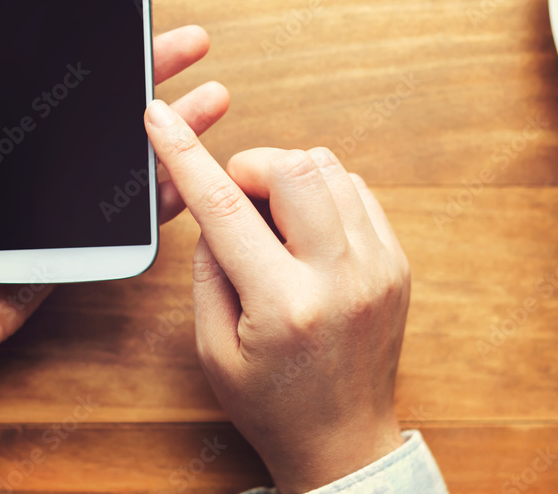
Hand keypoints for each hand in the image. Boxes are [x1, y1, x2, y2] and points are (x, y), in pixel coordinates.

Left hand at [0, 26, 228, 424]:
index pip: (49, 72)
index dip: (88, 43)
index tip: (122, 12)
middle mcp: (36, 153)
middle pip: (102, 102)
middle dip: (149, 69)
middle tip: (190, 43)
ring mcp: (63, 193)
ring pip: (127, 148)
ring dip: (174, 123)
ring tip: (211, 97)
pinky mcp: (81, 233)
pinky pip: (131, 207)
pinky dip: (167, 187)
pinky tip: (195, 165)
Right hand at [144, 100, 408, 492]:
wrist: (343, 441)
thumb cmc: (271, 402)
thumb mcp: (213, 346)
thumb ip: (208, 268)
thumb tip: (216, 205)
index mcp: (284, 305)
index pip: (224, 207)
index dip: (184, 153)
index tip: (161, 117)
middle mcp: (340, 278)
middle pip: (294, 167)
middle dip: (251, 165)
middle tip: (236, 200)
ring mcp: (378, 267)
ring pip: (330, 169)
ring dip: (289, 177)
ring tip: (273, 222)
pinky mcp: (396, 262)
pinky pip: (357, 190)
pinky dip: (323, 192)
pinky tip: (306, 228)